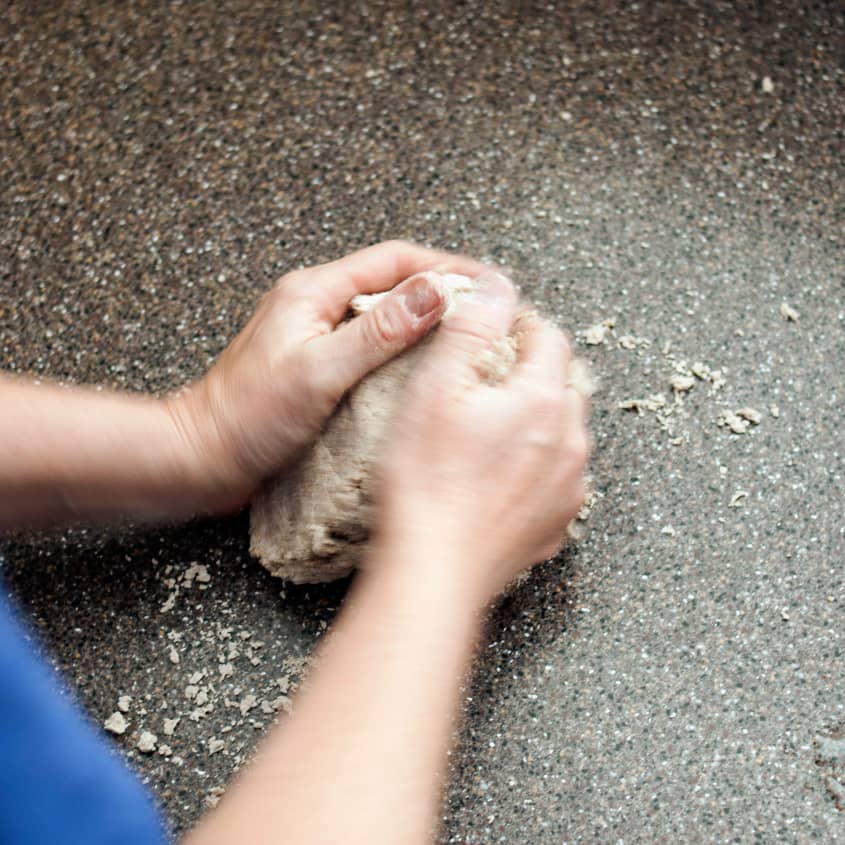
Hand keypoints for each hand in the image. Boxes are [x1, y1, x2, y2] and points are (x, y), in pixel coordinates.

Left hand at [168, 241, 484, 511]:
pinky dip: (400, 353)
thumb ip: (378, 332)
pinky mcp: (315, 367)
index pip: (394, 260)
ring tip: (463, 342)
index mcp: (313, 292)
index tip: (487, 282)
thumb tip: (434, 292)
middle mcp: (314, 306)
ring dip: (422, 324)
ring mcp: (314, 337)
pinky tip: (420, 375)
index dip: (445, 267)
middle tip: (483, 313)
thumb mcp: (319, 371)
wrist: (200, 458)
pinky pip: (368, 348)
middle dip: (440, 292)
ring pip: (381, 317)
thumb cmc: (247, 418)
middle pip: (390, 284)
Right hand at [375, 271, 588, 606]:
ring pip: (562, 431)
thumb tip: (495, 286)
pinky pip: (557, 476)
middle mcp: (569, 442)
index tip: (497, 324)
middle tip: (488, 375)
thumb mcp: (436, 388)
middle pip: (561, 383)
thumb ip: (471, 329)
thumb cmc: (426, 483)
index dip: (521, 322)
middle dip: (531, 369)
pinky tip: (499, 473)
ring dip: (536, 418)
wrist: (433, 571)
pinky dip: (536, 464)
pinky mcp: (557, 522)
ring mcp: (568, 487)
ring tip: (490, 427)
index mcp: (543, 401)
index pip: (549, 337)